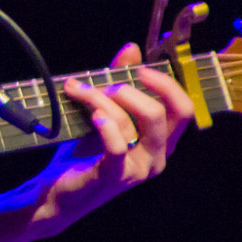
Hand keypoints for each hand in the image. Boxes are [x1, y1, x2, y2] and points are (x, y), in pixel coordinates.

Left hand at [28, 42, 194, 234]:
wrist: (57, 192)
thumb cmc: (84, 154)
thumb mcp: (104, 114)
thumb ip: (119, 83)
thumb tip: (131, 49)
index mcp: (161, 141)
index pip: (184, 108)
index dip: (168, 83)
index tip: (140, 67)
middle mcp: (157, 157)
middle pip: (168, 113)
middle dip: (136, 89)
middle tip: (107, 84)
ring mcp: (139, 169)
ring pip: (133, 123)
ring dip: (102, 100)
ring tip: (78, 91)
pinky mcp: (115, 177)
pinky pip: (118, 146)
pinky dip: (106, 126)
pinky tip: (93, 116)